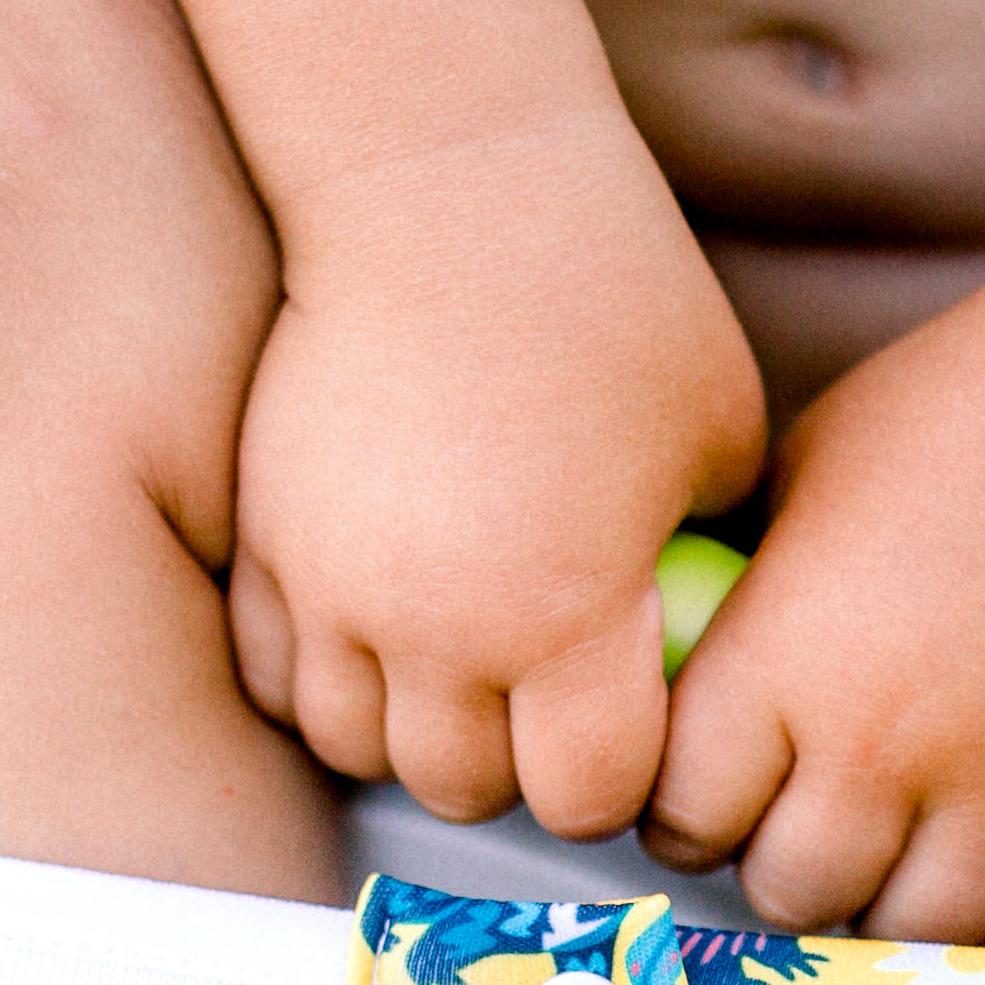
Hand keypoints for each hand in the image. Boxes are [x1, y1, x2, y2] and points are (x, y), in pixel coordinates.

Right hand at [226, 116, 758, 837]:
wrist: (450, 189)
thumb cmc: (608, 297)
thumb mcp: (716, 440)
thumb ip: (702, 562)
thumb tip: (699, 633)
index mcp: (565, 615)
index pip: (585, 796)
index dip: (618, 780)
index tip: (630, 734)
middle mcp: (438, 625)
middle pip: (461, 788)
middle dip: (514, 769)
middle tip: (544, 712)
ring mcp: (335, 586)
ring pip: (352, 746)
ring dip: (410, 735)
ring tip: (456, 682)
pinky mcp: (268, 538)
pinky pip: (271, 674)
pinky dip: (322, 683)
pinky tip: (373, 644)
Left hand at [643, 285, 984, 938]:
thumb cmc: (944, 414)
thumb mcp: (792, 481)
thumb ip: (729, 598)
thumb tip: (661, 662)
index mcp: (780, 656)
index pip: (681, 814)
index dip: (677, 807)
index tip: (698, 784)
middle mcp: (874, 740)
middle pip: (780, 888)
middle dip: (766, 857)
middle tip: (782, 812)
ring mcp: (982, 783)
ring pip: (887, 924)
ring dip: (867, 893)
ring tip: (868, 835)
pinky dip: (965, 906)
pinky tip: (951, 849)